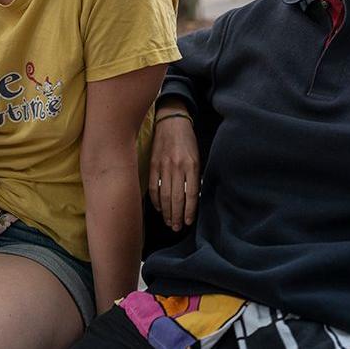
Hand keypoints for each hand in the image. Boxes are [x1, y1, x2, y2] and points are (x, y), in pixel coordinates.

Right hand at [148, 109, 199, 230]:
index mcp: (191, 165)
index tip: (188, 222)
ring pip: (164, 195)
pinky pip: (153, 187)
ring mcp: (163, 166)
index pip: (191, 194)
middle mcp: (177, 167)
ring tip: (168, 222)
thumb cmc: (187, 140)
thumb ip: (194, 176)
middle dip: (176, 216)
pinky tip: (158, 208)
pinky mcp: (153, 164)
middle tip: (177, 228)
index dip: (189, 211)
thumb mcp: (197, 156)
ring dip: (166, 212)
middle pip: (176, 198)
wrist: (172, 121)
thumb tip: (191, 198)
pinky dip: (155, 200)